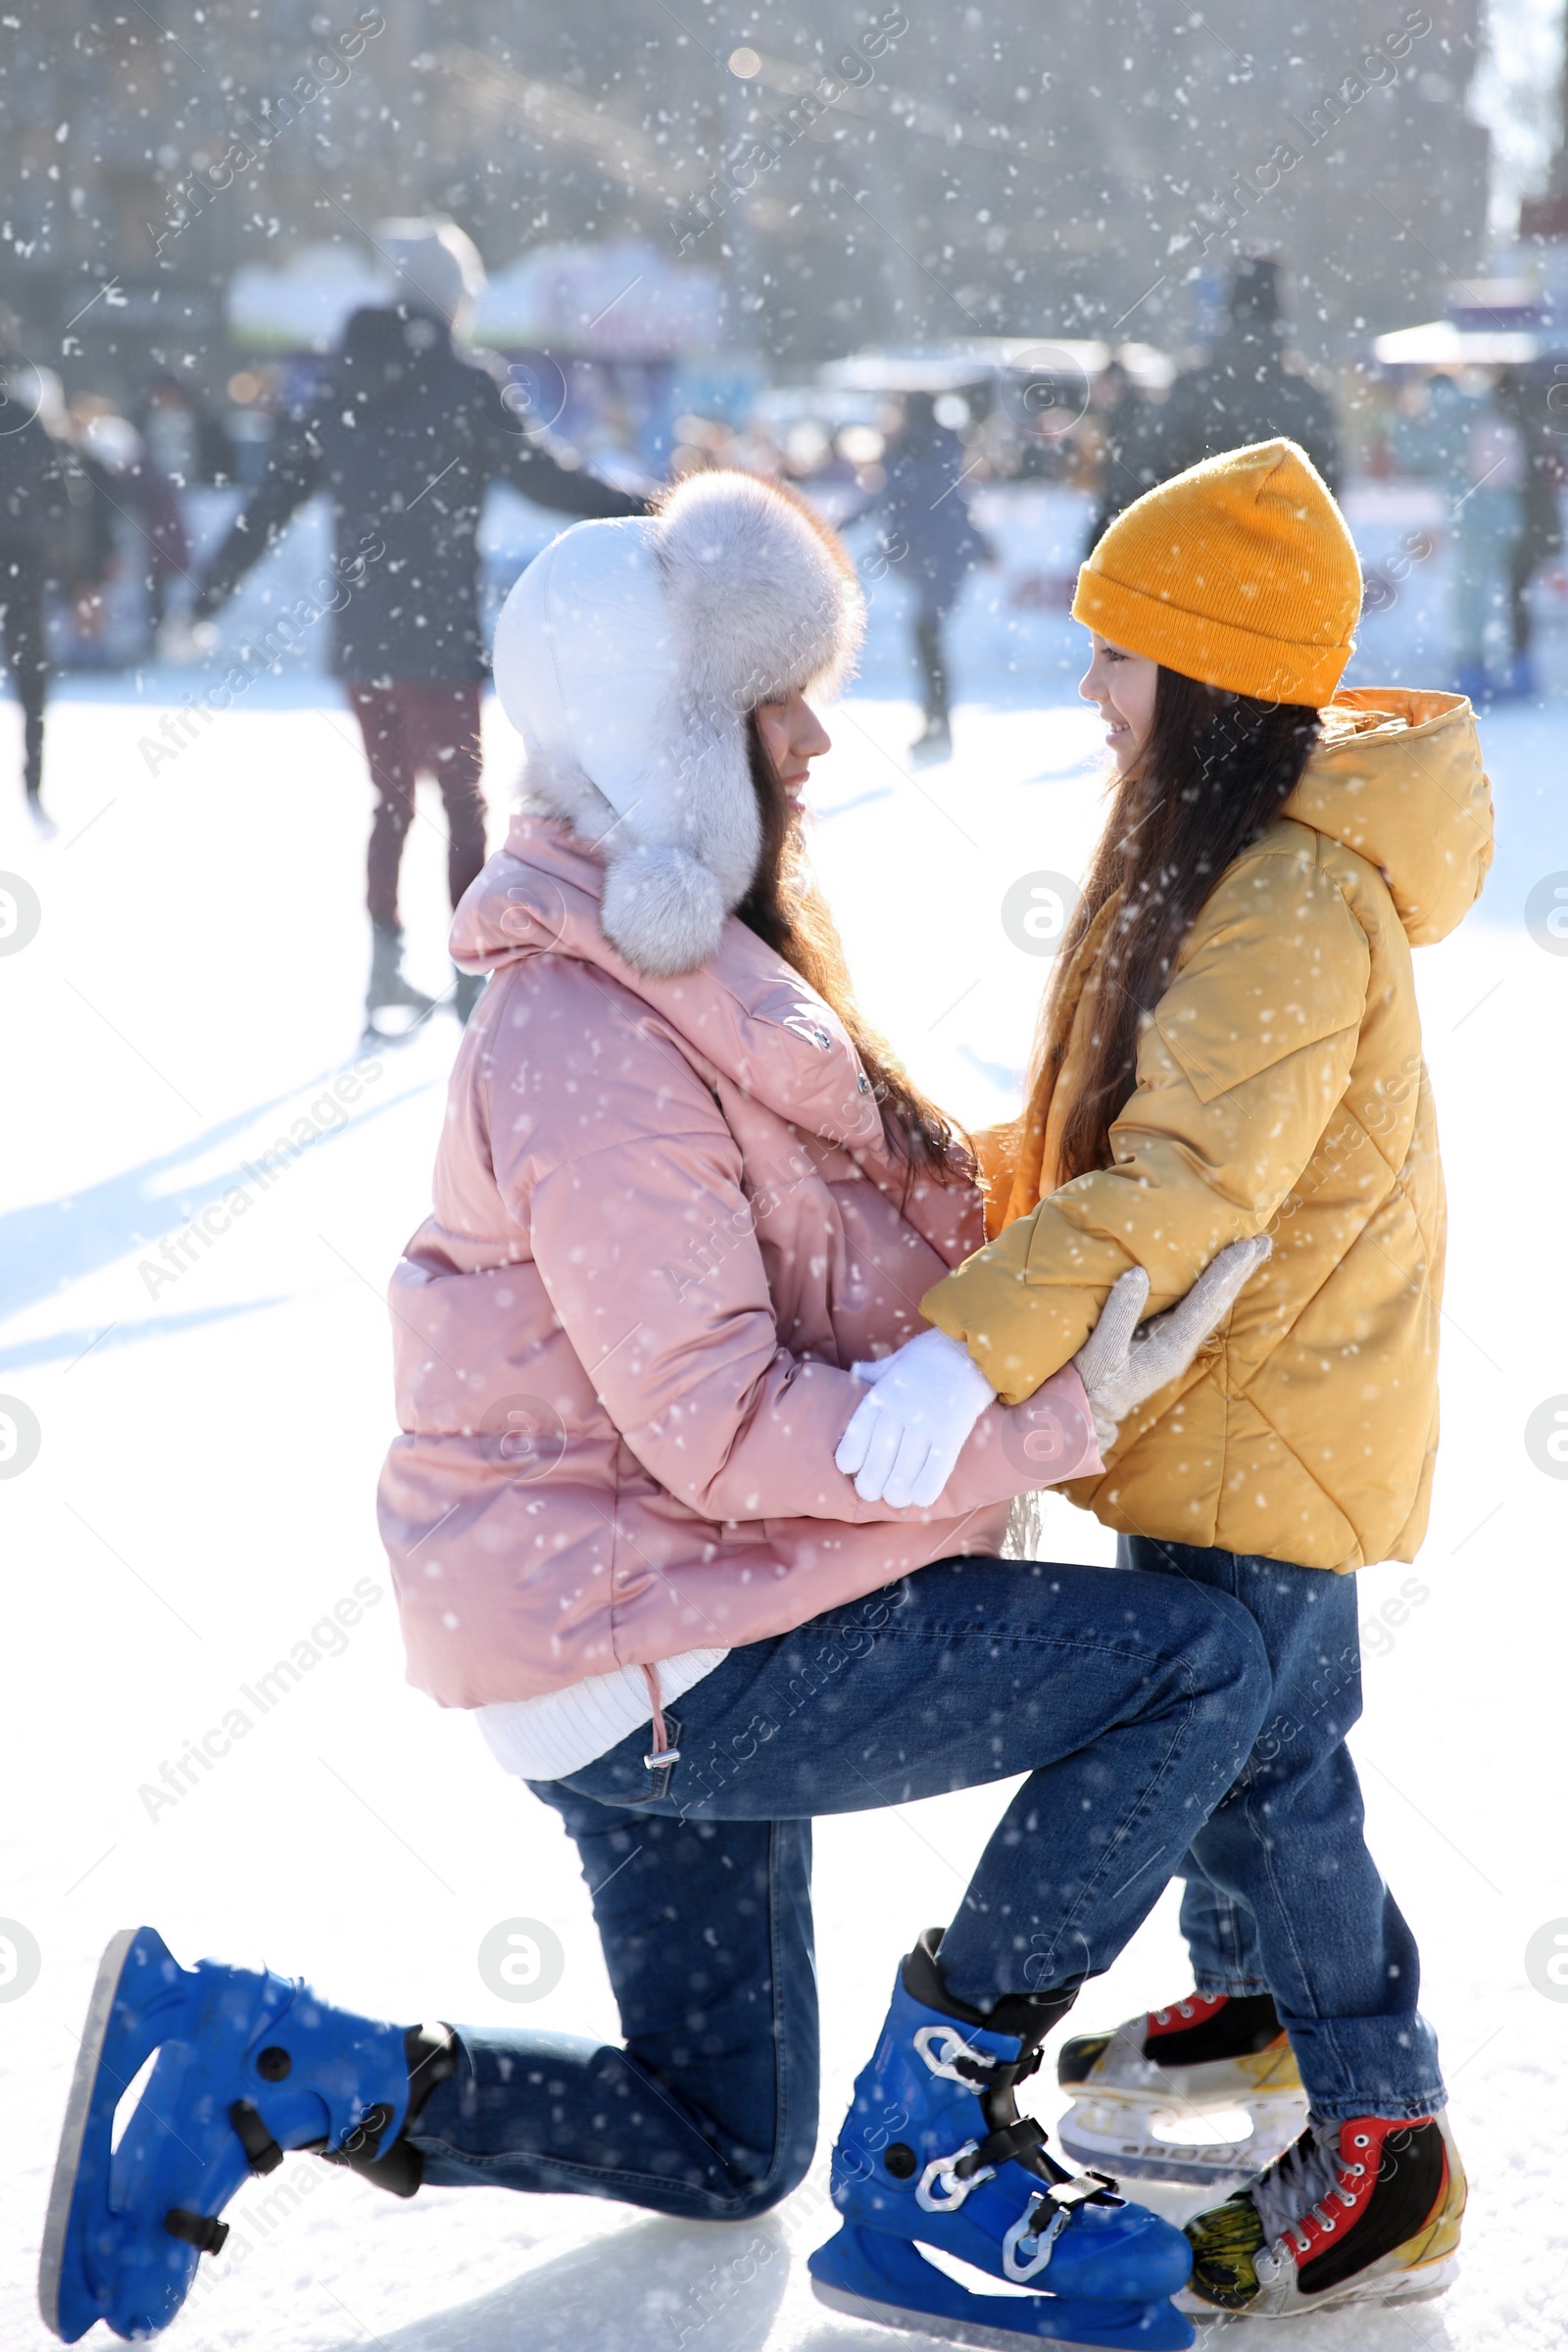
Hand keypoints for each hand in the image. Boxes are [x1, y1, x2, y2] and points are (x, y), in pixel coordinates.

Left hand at [834, 1325, 995, 1508]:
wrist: (973, 1344)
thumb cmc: (934, 1352)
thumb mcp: (898, 1358)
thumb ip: (877, 1371)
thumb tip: (857, 1370)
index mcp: (884, 1393)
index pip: (859, 1429)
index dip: (851, 1452)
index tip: (847, 1468)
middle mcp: (901, 1410)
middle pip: (879, 1454)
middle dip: (871, 1479)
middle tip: (870, 1493)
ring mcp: (926, 1421)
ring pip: (905, 1466)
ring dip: (897, 1489)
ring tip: (895, 1499)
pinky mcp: (952, 1430)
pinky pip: (937, 1465)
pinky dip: (928, 1485)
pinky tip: (922, 1499)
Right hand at [1071, 1236, 1271, 1453]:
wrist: (1087, 1411)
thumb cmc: (1090, 1383)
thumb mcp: (1099, 1353)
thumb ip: (1118, 1316)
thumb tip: (1137, 1273)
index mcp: (1170, 1349)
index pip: (1205, 1305)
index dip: (1225, 1274)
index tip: (1246, 1247)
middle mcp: (1181, 1346)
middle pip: (1217, 1304)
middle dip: (1240, 1272)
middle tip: (1263, 1241)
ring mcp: (1175, 1344)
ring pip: (1210, 1306)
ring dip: (1231, 1278)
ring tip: (1252, 1251)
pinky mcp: (1165, 1341)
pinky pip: (1195, 1308)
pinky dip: (1211, 1287)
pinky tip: (1217, 1274)